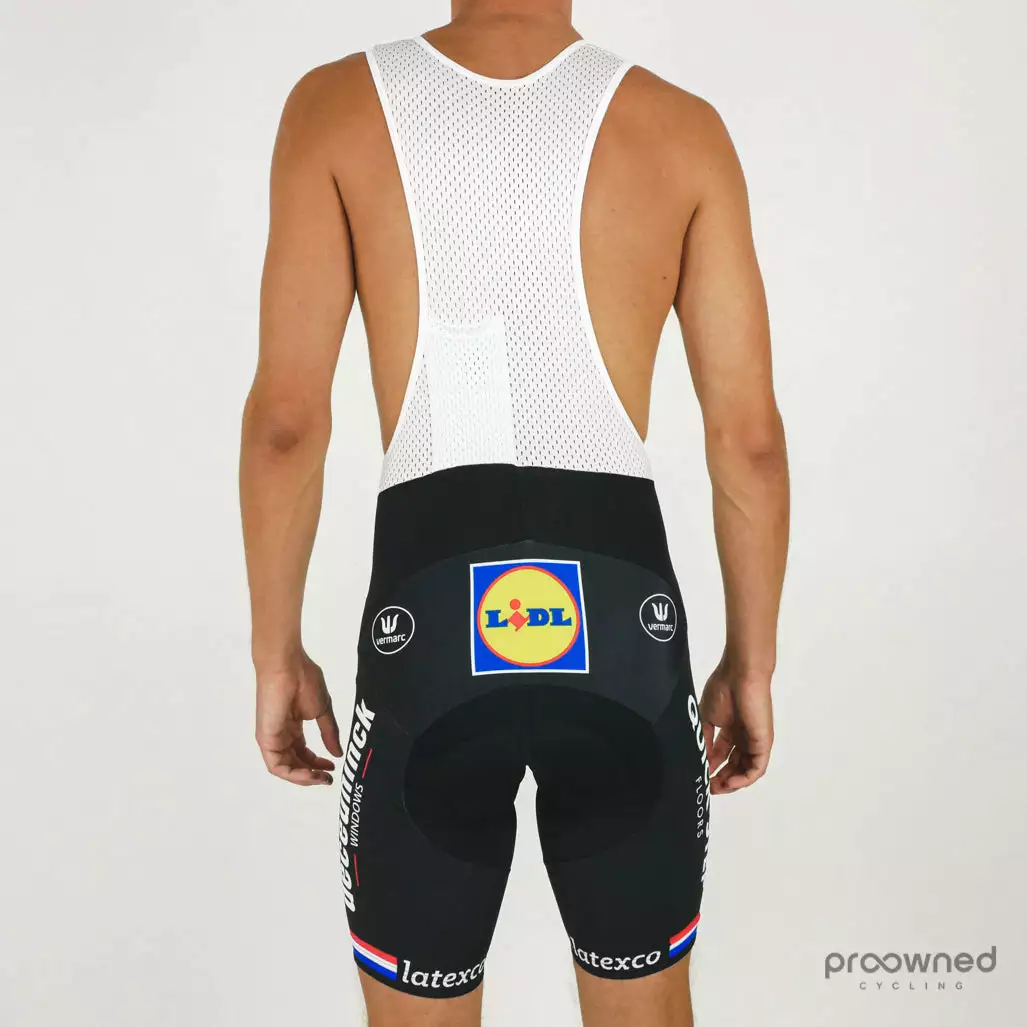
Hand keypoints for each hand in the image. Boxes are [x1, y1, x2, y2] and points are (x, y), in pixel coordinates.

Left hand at [255, 650, 343, 785]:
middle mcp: (281, 735)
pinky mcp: (266, 740)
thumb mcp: (323, 710)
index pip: (304, 753)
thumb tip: (338, 753)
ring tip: (321, 778)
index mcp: (293, 727)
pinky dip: (293, 775)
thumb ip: (329, 733)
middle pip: (295, 764)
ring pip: (285, 769)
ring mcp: (272, 738)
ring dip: (304, 778)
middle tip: (328, 778)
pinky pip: (276, 766)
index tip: (334, 767)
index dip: (318, 763)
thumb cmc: (304, 681)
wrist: (287, 667)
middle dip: (312, 774)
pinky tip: (309, 774)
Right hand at [698, 656, 773, 793]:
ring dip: (732, 782)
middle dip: (721, 779)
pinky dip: (744, 779)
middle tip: (707, 787)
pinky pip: (756, 768)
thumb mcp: (707, 717)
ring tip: (717, 788)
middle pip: (734, 766)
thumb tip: (699, 760)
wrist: (740, 675)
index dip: (711, 768)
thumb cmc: (723, 690)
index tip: (699, 777)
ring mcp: (754, 742)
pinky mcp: (763, 743)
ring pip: (745, 771)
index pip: (722, 756)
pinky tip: (729, 783)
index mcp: (731, 730)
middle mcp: (743, 738)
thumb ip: (705, 739)